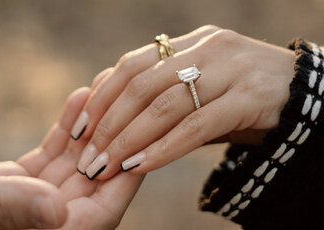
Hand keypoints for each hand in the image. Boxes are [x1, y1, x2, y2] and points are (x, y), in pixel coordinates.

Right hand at [0, 84, 143, 228]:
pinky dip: (65, 128)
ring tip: (106, 88)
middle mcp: (37, 223)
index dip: (124, 181)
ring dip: (90, 127)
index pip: (98, 214)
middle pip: (91, 184)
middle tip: (131, 101)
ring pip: (73, 163)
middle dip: (111, 140)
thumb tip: (57, 209)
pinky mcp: (13, 180)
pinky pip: (51, 154)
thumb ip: (6, 206)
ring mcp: (27, 201)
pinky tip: (79, 98)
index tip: (143, 143)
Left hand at [70, 25, 294, 179]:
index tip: (78, 129)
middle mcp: (207, 49)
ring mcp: (229, 70)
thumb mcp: (198, 92)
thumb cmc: (239, 98)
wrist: (301, 97)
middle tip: (88, 157)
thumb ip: (161, 98)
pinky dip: (164, 148)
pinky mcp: (250, 97)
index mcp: (189, 44)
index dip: (100, 98)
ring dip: (130, 138)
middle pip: (141, 84)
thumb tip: (113, 119)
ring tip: (107, 166)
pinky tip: (141, 166)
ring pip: (166, 104)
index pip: (130, 66)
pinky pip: (197, 125)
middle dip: (108, 123)